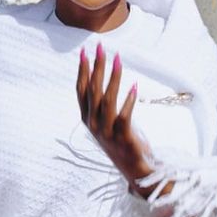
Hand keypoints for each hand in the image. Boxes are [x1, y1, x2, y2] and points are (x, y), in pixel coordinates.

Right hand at [76, 42, 151, 191]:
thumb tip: (99, 79)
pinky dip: (129, 100)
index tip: (85, 51)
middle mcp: (93, 124)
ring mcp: (107, 132)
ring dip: (113, 77)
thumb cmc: (122, 141)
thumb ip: (100, 105)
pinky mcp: (123, 137)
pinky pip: (124, 115)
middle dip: (96, 66)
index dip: (82, 70)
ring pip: (107, 99)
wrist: (135, 169)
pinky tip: (134, 85)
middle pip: (93, 90)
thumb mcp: (106, 122)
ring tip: (118, 59)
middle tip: (100, 47)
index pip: (81, 90)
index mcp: (87, 119)